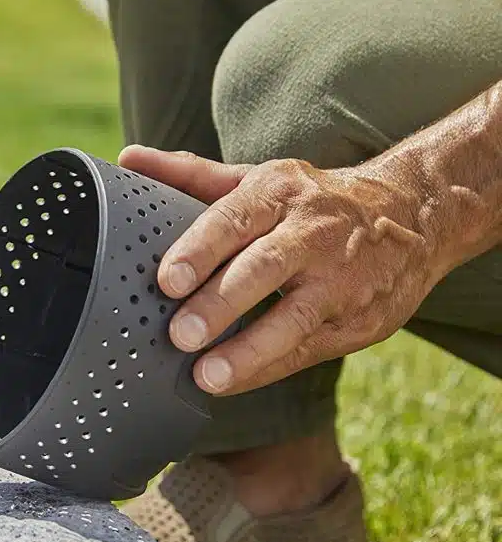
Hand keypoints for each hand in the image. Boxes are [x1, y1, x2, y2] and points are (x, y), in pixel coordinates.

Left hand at [119, 145, 443, 395]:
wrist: (414, 215)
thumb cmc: (311, 202)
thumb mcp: (259, 180)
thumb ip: (192, 175)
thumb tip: (128, 160)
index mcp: (280, 193)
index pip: (235, 218)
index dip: (200, 249)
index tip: (167, 280)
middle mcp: (312, 234)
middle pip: (264, 269)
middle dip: (221, 303)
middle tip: (180, 334)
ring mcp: (341, 280)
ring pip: (294, 318)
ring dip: (249, 351)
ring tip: (208, 376)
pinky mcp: (360, 320)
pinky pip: (308, 349)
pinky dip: (269, 368)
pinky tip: (234, 381)